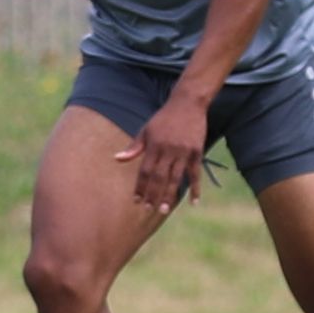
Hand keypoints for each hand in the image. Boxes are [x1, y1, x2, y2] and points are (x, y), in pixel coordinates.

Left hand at [114, 92, 207, 213]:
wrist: (187, 103)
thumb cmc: (164, 118)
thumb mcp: (146, 130)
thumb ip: (134, 147)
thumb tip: (117, 158)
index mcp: (154, 145)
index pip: (145, 171)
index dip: (140, 186)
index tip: (136, 200)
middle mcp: (168, 150)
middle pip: (159, 177)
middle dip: (153, 194)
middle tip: (148, 210)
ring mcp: (183, 151)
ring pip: (175, 177)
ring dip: (169, 194)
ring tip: (164, 210)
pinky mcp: (197, 151)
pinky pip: (195, 173)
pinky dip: (195, 188)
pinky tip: (194, 202)